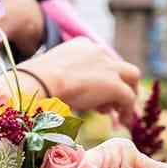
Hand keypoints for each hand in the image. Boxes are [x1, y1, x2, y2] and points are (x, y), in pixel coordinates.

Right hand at [21, 38, 138, 120]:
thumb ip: (61, 77)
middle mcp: (99, 51)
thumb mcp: (50, 73)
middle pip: (118, 65)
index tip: (95, 94)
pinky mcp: (114, 84)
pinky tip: (122, 122)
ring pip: (131, 76)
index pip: (100, 59)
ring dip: (128, 93)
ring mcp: (109, 67)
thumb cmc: (36, 81)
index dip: (100, 77)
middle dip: (119, 82)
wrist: (41, 82)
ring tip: (121, 113)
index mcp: (82, 45)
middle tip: (111, 103)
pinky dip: (127, 110)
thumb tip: (59, 93)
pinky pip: (128, 97)